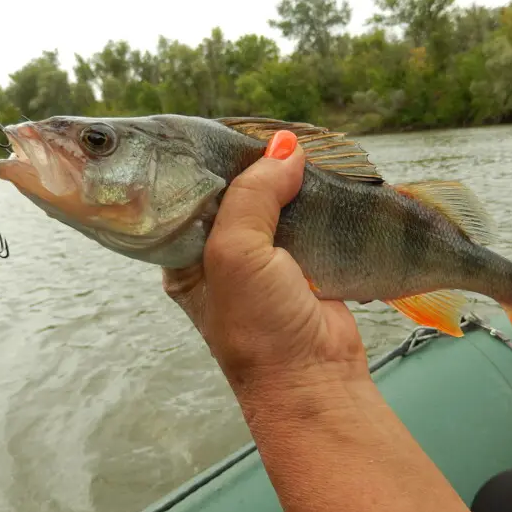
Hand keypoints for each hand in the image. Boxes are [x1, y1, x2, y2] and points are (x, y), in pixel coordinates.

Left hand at [162, 130, 368, 397]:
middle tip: (273, 133)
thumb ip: (254, 195)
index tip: (231, 131)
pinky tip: (323, 177)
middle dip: (255, 168)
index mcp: (187, 257)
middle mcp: (222, 258)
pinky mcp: (304, 266)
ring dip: (290, 183)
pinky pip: (307, 223)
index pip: (190, 197)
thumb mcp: (236, 254)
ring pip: (275, 207)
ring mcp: (265, 263)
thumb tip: (287, 148)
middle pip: (237, 197)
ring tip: (303, 149)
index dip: (210, 166)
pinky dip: (316, 203)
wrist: (314, 380)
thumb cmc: (258, 326)